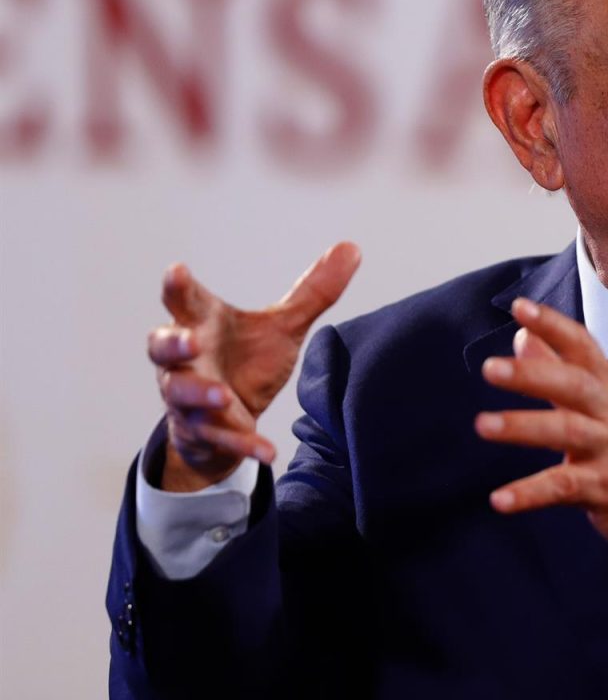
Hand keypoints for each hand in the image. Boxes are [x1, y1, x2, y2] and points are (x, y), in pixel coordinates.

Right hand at [145, 243, 361, 491]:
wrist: (231, 416)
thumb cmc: (246, 359)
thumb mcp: (283, 326)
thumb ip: (313, 291)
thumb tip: (352, 247)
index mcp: (204, 323)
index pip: (185, 301)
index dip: (179, 287)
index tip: (178, 271)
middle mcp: (187, 359)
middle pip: (163, 347)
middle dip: (173, 343)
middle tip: (190, 340)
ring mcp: (190, 397)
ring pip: (181, 393)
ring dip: (199, 393)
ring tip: (221, 394)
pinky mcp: (205, 431)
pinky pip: (221, 437)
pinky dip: (243, 443)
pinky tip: (268, 451)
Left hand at [476, 298, 607, 565]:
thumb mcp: (604, 403)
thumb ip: (559, 369)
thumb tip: (521, 337)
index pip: (583, 348)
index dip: (553, 326)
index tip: (521, 307)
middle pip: (574, 385)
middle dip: (532, 374)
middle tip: (490, 368)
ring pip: (567, 432)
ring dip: (523, 427)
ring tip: (484, 424)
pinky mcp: (606, 489)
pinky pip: (563, 488)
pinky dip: (529, 494)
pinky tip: (499, 499)